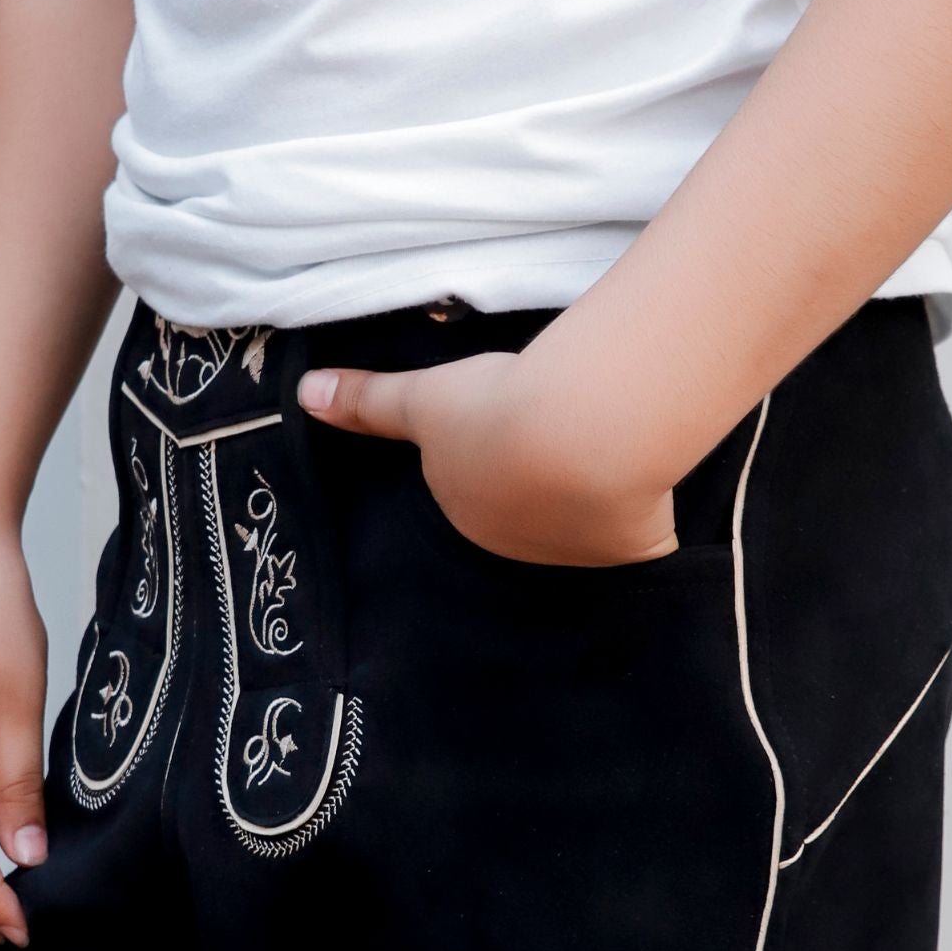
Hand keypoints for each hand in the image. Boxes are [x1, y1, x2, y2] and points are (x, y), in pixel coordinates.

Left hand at [298, 347, 676, 566]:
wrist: (574, 434)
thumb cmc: (492, 412)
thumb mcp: (421, 396)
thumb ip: (368, 400)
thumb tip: (303, 396)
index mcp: (466, 512)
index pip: (478, 488)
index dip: (496, 455)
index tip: (515, 426)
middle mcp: (514, 545)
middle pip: (529, 510)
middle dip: (542, 481)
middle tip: (565, 429)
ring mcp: (574, 554)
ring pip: (583, 524)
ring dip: (595, 495)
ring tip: (609, 446)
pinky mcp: (627, 551)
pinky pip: (634, 540)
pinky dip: (642, 519)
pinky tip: (649, 485)